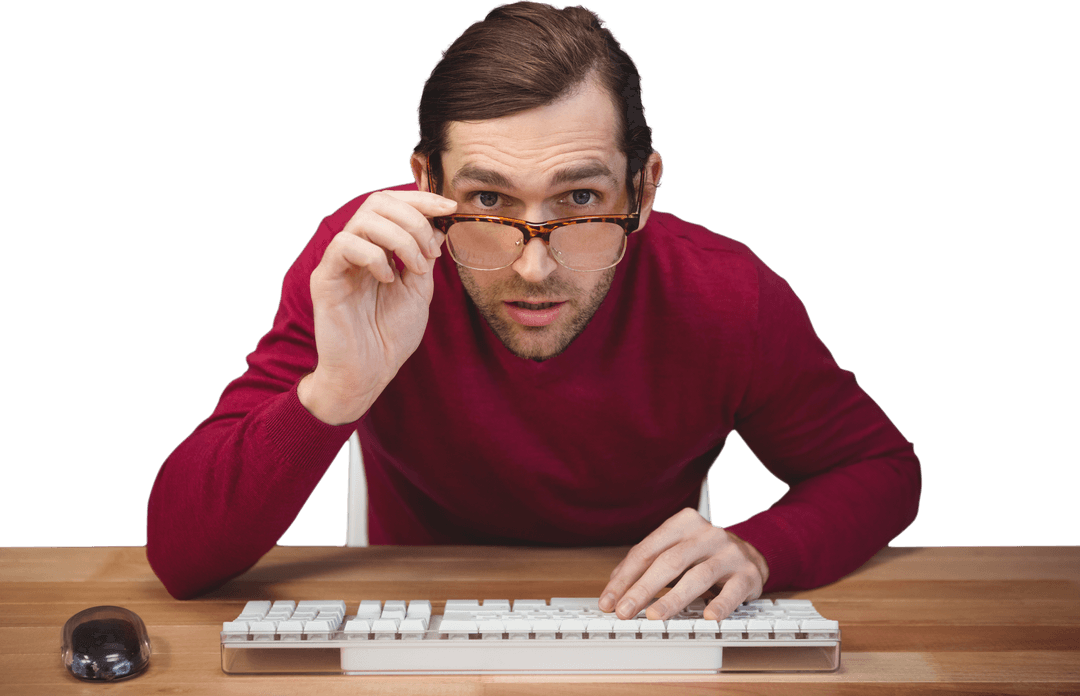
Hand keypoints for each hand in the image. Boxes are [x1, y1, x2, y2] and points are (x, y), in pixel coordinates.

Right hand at [298, 190, 455, 424]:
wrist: (370, 372)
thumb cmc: (390, 336)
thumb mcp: (419, 290)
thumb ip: (424, 257)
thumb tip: (437, 226)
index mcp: (378, 248)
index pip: (394, 205)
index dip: (422, 199)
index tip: (450, 208)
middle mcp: (357, 249)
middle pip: (378, 202)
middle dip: (413, 217)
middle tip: (430, 250)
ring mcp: (339, 262)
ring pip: (363, 219)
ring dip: (400, 238)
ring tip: (413, 267)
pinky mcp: (325, 278)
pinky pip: (345, 246)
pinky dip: (373, 256)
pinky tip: (387, 279)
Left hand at [599, 508, 769, 620]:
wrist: (751, 552)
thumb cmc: (704, 553)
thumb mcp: (675, 548)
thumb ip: (647, 562)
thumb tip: (614, 585)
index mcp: (683, 523)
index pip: (646, 551)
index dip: (625, 578)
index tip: (609, 600)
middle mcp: (706, 534)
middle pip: (668, 562)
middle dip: (642, 589)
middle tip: (624, 611)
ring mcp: (729, 552)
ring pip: (697, 576)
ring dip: (673, 599)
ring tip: (654, 616)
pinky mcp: (748, 573)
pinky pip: (733, 591)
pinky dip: (720, 605)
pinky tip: (708, 618)